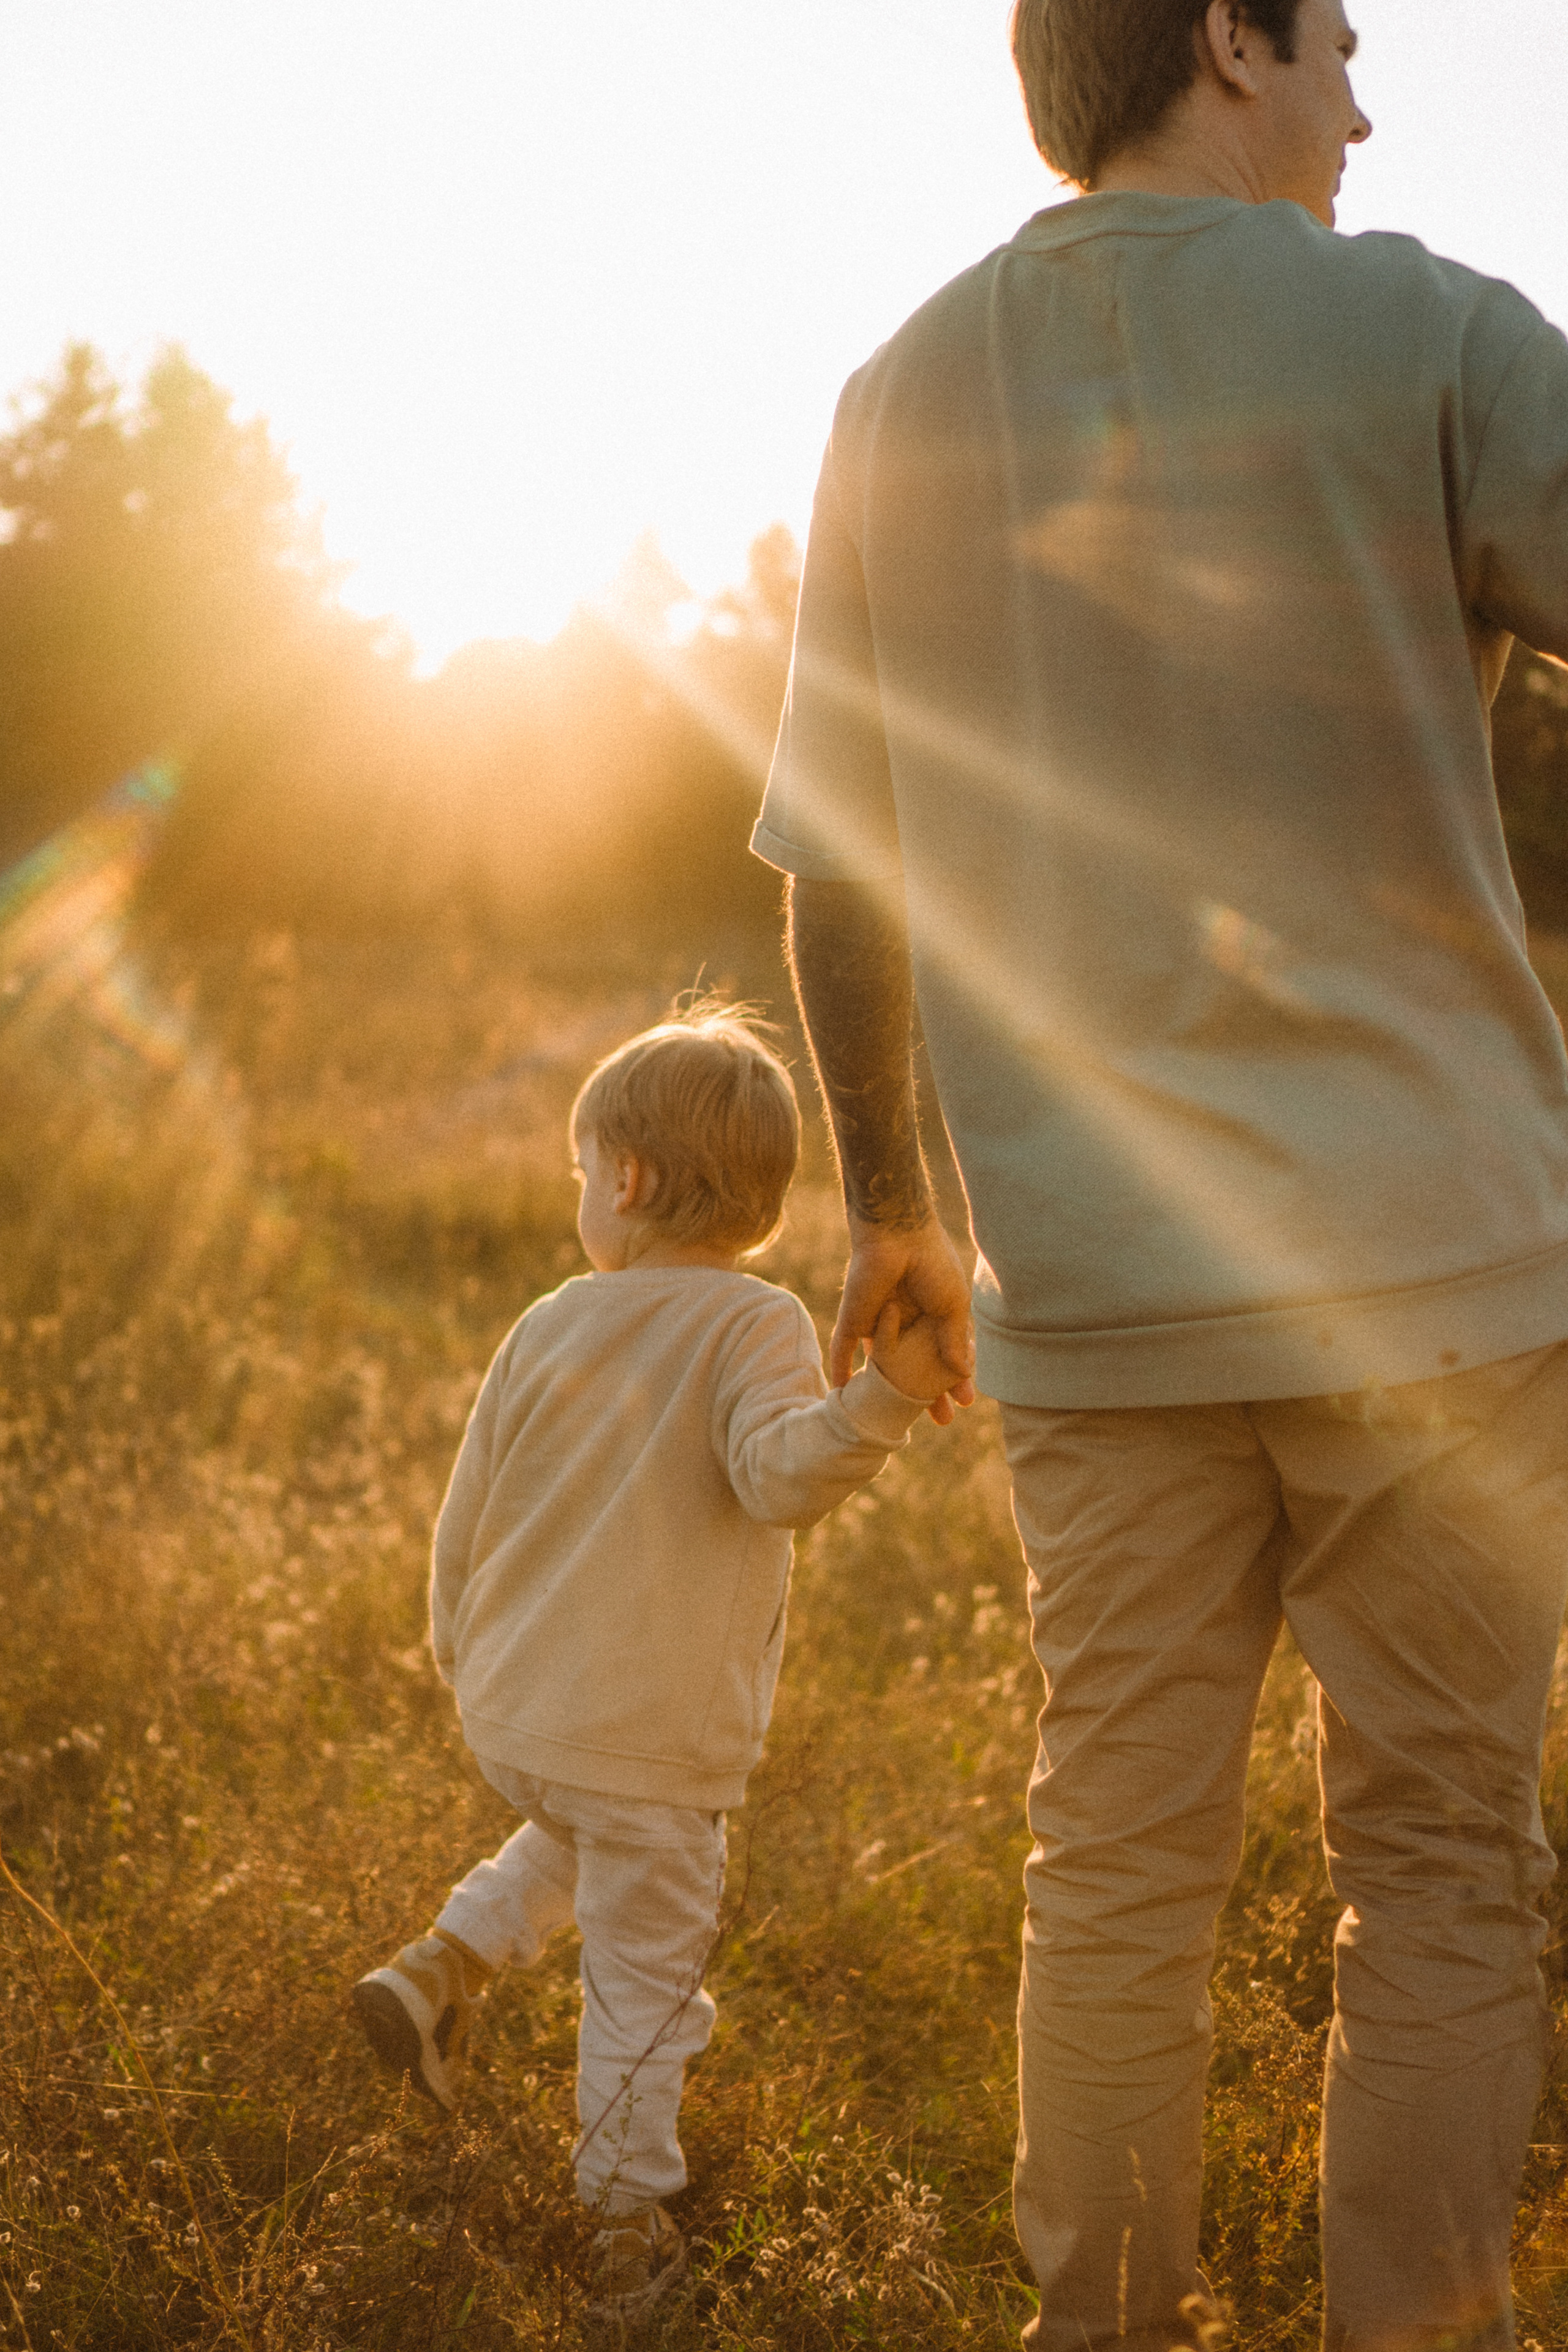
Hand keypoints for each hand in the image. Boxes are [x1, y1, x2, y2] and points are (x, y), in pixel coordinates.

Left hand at [832, 1214, 975, 1423]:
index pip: (943, 1356)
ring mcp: (877, 1324)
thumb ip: (954, 1339)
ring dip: (890, 1393)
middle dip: (927, 1395)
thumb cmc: (931, 1263)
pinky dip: (841, 1372)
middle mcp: (904, 1323)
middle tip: (943, 1420)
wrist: (897, 1235)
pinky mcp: (853, 1321)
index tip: (966, 1401)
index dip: (955, 1380)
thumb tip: (963, 1371)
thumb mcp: (952, 1305)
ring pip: (881, 1367)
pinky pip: (842, 1351)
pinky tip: (843, 1396)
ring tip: (904, 1419)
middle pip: (914, 1369)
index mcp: (931, 1316)